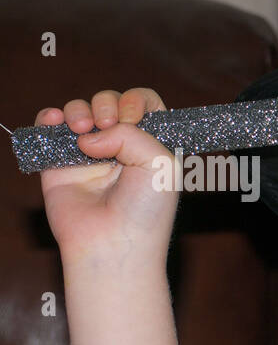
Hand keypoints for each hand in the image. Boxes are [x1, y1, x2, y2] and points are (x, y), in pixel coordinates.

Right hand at [36, 88, 176, 270]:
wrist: (112, 243)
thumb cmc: (145, 211)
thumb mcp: (161, 164)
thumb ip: (132, 133)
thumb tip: (88, 135)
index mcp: (152, 145)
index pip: (145, 104)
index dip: (136, 101)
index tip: (131, 117)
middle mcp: (122, 147)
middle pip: (110, 102)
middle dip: (107, 104)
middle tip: (107, 123)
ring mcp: (90, 154)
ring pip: (80, 111)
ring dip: (79, 110)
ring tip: (82, 131)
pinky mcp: (60, 164)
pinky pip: (49, 128)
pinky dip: (49, 117)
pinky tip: (55, 121)